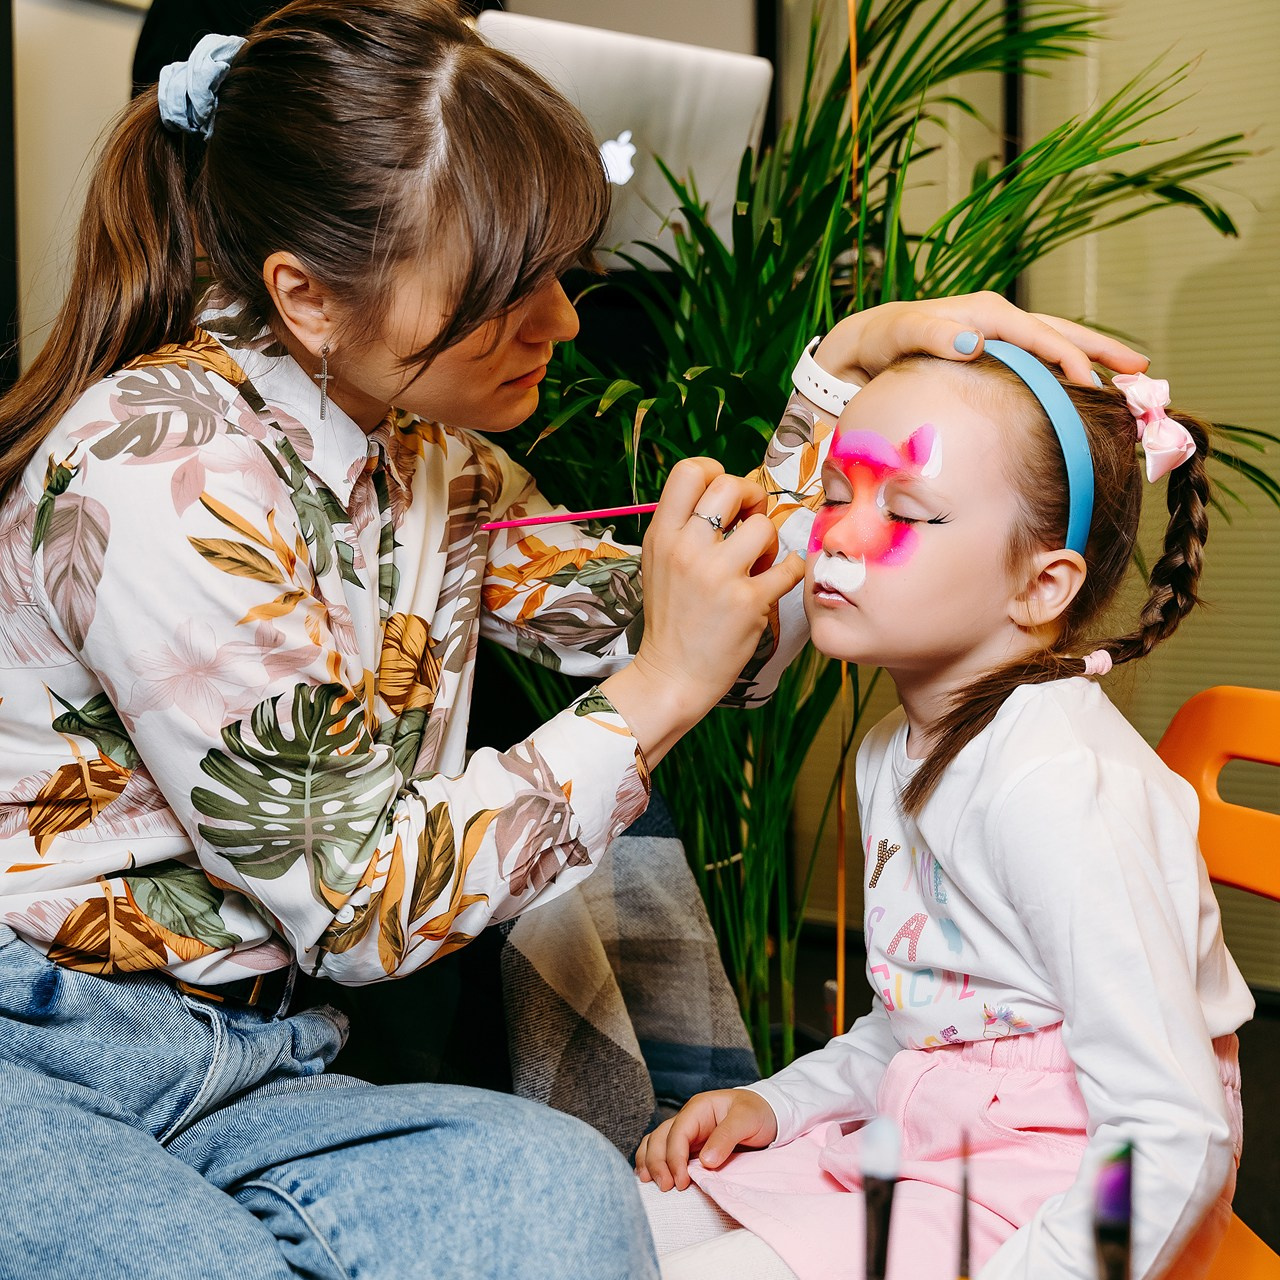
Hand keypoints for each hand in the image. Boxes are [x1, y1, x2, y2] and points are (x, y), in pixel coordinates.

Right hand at [600, 458, 804, 765]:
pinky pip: (790, 566)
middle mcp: (687, 550)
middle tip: (752, 518)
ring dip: (769, 542)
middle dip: (752, 496)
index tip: (726, 498)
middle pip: (730, 485)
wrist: (671, 675)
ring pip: (764, 526)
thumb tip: (730, 493)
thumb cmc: (671, 618)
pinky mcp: (748, 602)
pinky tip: (776, 582)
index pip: (689, 471)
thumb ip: (684, 527)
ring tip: (758, 563)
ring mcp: (718, 576)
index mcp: (662, 536)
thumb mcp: (658, 563)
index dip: (716, 472)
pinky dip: (790, 571)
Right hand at [635, 1088, 777, 1190]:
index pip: (677, 1133)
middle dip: (658, 1163)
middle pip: (660, 1138)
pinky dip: (652, 1161)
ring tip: (651, 1183)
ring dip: (650, 1162)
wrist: (768, 1114)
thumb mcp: (747, 1119)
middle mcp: (688, 1120)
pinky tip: (648, 1177)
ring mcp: (687, 1133)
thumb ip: (726, 1137)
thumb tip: (705, 1161)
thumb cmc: (758, 1112)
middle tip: (666, 1187)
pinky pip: (662, 1150)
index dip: (675, 1158)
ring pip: (656, 1143)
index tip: (681, 1182)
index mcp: (699, 1109)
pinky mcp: (689, 1147)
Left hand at [814, 293, 1148, 387]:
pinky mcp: (990, 352)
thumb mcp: (898, 334)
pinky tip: (1080, 389)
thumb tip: (973, 342)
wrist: (861, 346)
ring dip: (1091, 358)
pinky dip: (1063, 370)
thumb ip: (931, 335)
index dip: (1068, 358)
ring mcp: (995, 336)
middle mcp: (995, 320)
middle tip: (1143, 368)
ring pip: (1054, 343)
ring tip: (1130, 375)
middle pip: (1059, 332)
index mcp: (983, 314)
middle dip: (1101, 349)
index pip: (1038, 335)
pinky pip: (1036, 360)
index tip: (1094, 386)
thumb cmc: (879, 341)